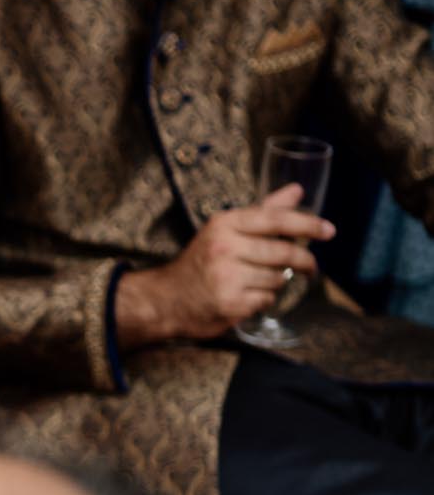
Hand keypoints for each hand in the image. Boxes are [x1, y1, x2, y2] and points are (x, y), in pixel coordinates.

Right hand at [115, 184, 332, 345]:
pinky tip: (247, 296)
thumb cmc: (202, 261)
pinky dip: (263, 300)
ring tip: (259, 281)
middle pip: (283, 252)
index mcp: (225, 224)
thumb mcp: (226, 229)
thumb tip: (298, 191)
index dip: (307, 224)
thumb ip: (264, 211)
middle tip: (311, 267)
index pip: (276, 219)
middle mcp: (224, 248)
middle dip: (304, 261)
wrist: (165, 299)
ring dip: (277, 282)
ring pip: (277, 279)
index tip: (328, 231)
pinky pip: (266, 300)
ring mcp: (226, 277)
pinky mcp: (230, 303)